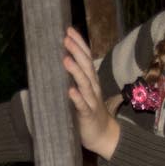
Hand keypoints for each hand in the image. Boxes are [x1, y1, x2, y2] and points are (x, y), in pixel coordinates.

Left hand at [63, 27, 118, 158]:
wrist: (104, 136)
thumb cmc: (89, 111)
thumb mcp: (83, 91)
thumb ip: (75, 78)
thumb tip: (60, 60)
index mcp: (91, 80)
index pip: (86, 57)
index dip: (79, 43)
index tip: (68, 30)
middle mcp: (92, 87)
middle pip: (86, 66)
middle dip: (76, 51)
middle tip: (65, 38)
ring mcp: (91, 101)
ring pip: (85, 84)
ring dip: (76, 71)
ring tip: (66, 59)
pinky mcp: (88, 115)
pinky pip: (83, 106)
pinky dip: (77, 98)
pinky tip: (70, 91)